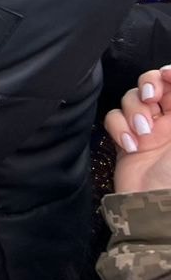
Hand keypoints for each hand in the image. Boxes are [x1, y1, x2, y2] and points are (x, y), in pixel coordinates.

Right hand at [103, 65, 170, 194]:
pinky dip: (118, 128)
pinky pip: (113, 118)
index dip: (168, 74)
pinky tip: (129, 145)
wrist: (154, 205)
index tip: (167, 76)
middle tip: (150, 99)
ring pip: (130, 99)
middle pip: (150, 84)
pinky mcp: (124, 137)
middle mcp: (167, 119)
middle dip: (147, 86)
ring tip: (142, 134)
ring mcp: (144, 127)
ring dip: (133, 113)